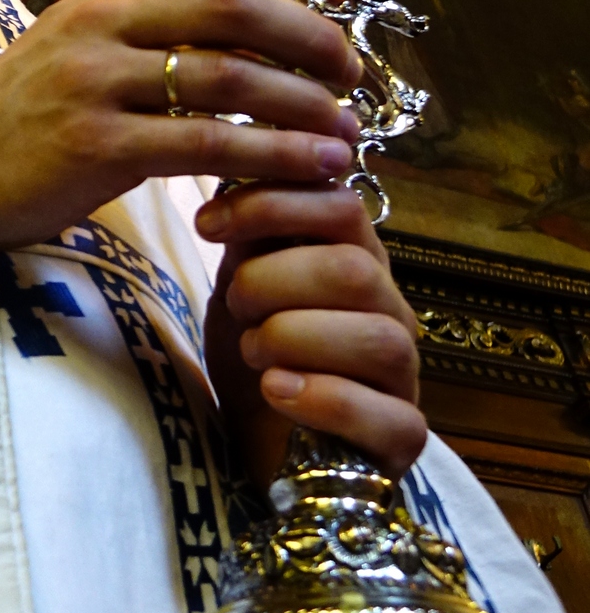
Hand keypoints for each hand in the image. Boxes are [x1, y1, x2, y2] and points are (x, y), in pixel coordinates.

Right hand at [0, 0, 361, 251]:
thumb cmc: (27, 111)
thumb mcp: (84, 40)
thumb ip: (156, 22)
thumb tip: (253, 19)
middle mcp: (107, 20)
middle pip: (238, 5)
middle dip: (314, 37)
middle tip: (353, 72)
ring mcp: (99, 80)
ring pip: (231, 76)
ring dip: (305, 106)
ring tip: (346, 134)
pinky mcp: (98, 145)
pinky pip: (206, 145)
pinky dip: (271, 157)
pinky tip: (308, 170)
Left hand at [199, 182, 424, 487]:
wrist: (267, 447)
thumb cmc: (260, 356)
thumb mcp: (245, 286)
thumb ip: (252, 235)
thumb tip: (236, 164)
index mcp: (357, 262)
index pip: (341, 205)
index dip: (273, 204)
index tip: (208, 223)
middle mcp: (390, 311)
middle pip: (355, 270)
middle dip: (275, 280)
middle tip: (234, 302)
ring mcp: (404, 377)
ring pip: (376, 337)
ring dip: (294, 338)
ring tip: (252, 351)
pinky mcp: (403, 438)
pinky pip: (385, 414)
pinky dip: (322, 398)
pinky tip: (275, 390)